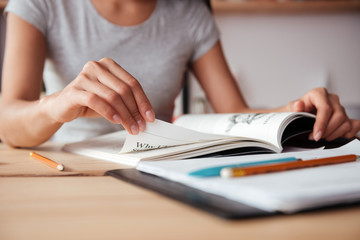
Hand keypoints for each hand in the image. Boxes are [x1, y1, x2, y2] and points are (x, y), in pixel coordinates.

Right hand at [40, 58, 154, 133]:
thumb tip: (146, 117)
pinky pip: (96, 101)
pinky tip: (116, 122)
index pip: (133, 83)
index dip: (143, 101)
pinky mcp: (75, 90)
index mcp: (109, 65)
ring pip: (112, 97)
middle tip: (141, 126)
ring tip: (131, 128)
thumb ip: (127, 102)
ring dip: (125, 116)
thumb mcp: (111, 99)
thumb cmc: (90, 102)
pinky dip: (109, 112)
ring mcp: (84, 77)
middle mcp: (97, 67)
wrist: (61, 106)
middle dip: (135, 111)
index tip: (150, 117)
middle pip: (124, 90)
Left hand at [286, 88, 359, 140]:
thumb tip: (299, 105)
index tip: (316, 135)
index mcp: (318, 94)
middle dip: (327, 131)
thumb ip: (294, 107)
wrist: (298, 115)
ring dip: (333, 134)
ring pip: (346, 123)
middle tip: (315, 137)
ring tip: (321, 136)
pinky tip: (333, 136)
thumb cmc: (296, 111)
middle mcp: (331, 99)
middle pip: (339, 116)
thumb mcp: (290, 109)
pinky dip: (345, 134)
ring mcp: (340, 108)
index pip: (326, 108)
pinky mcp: (346, 117)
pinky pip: (354, 126)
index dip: (322, 123)